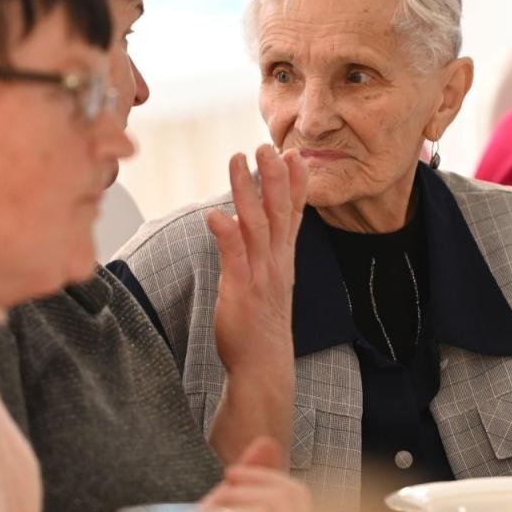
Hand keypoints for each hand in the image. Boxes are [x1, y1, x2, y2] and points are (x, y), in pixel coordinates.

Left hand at [201, 437, 312, 511]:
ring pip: (266, 510)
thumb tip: (268, 441)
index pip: (298, 495)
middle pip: (285, 497)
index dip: (266, 475)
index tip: (229, 474)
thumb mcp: (225, 510)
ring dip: (228, 506)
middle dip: (244, 487)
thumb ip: (250, 478)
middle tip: (214, 500)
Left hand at [207, 145, 306, 385]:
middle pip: (279, 210)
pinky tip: (215, 215)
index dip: (296, 184)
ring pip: (257, 224)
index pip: (294, 213)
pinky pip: (234, 257)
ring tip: (239, 161)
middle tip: (268, 145)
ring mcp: (260, 275)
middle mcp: (276, 262)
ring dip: (248, 191)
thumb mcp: (269, 281)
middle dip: (274, 176)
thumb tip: (249, 224)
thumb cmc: (261, 324)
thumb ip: (264, 251)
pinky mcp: (241, 291)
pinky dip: (226, 235)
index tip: (296, 155)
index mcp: (283, 259)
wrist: (264, 365)